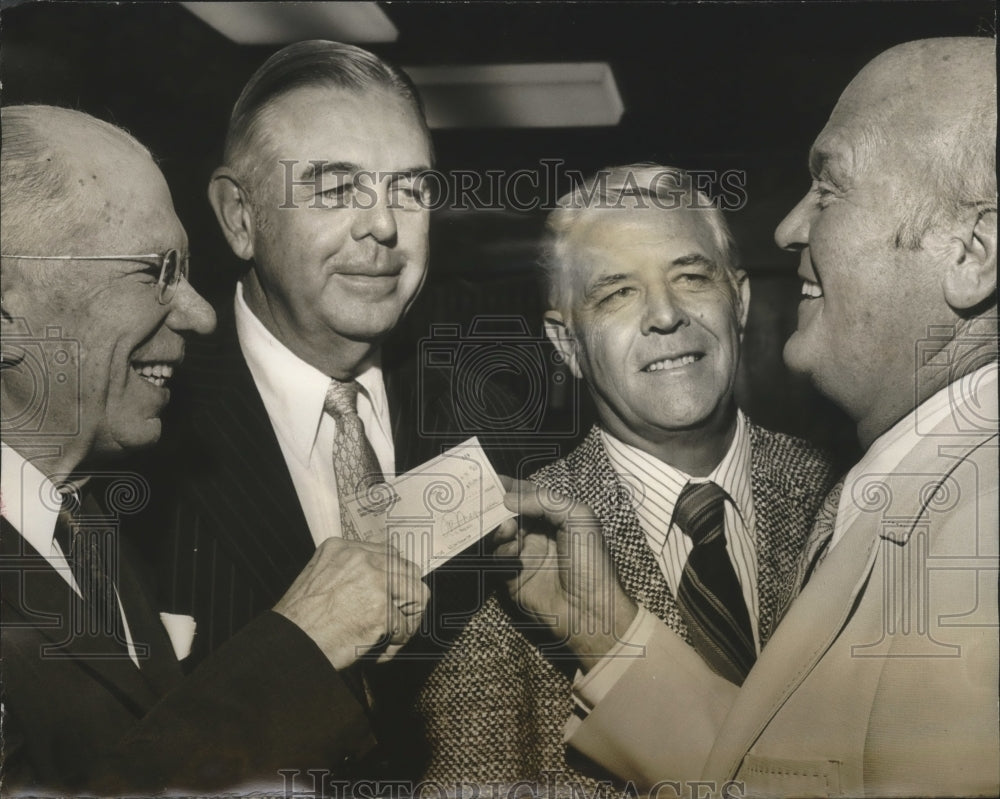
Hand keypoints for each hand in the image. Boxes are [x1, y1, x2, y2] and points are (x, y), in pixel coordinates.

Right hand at [273, 536, 428, 669]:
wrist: (288, 644)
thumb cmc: (301, 619)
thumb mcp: (319, 577)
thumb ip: (349, 571)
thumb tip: (384, 581)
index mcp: (344, 548)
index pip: (390, 554)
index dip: (396, 579)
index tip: (394, 597)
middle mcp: (361, 559)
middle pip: (409, 571)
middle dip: (408, 597)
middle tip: (398, 620)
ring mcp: (374, 583)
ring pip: (417, 595)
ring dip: (408, 619)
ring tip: (393, 636)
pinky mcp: (380, 611)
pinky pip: (405, 627)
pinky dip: (395, 644)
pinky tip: (378, 651)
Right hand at [493, 479, 636, 669]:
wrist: (590, 610)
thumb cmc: (591, 561)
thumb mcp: (579, 518)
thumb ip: (546, 500)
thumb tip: (508, 498)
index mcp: (556, 517)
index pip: (528, 495)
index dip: (511, 487)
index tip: (491, 479)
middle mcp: (538, 533)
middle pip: (509, 513)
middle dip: (499, 507)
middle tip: (489, 503)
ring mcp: (525, 554)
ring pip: (499, 534)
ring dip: (500, 529)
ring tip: (508, 530)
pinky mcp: (513, 576)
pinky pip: (497, 558)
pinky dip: (502, 552)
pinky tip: (514, 555)